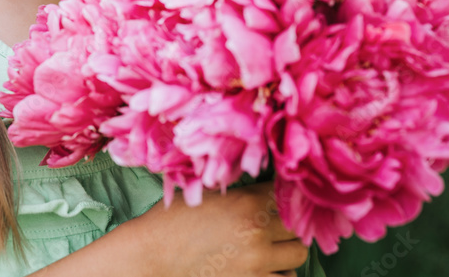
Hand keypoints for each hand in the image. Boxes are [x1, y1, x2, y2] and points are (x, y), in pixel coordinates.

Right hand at [133, 179, 308, 276]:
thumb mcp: (204, 193)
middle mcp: (256, 234)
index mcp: (246, 204)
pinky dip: (278, 274)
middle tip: (273, 226)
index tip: (277, 199)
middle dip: (287, 226)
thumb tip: (262, 181)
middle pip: (298, 228)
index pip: (287, 195)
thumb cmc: (171, 222)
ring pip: (297, 257)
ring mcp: (256, 264)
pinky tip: (263, 267)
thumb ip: (238, 189)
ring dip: (286, 252)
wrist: (150, 257)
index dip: (284, 196)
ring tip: (269, 249)